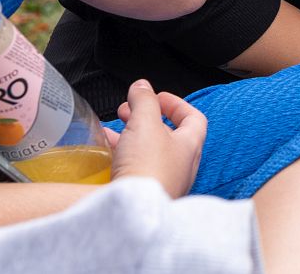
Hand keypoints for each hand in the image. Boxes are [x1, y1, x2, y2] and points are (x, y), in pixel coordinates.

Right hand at [106, 79, 205, 198]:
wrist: (133, 213)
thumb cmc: (148, 170)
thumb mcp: (145, 124)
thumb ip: (144, 101)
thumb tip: (142, 86)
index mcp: (191, 146)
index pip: (193, 118)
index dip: (176, 103)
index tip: (157, 96)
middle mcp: (181, 166)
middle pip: (167, 134)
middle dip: (146, 118)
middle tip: (128, 109)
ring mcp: (164, 181)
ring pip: (149, 152)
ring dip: (132, 136)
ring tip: (114, 128)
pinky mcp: (144, 195)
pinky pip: (135, 170)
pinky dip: (121, 156)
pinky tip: (106, 152)